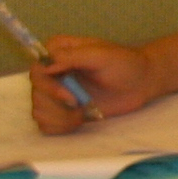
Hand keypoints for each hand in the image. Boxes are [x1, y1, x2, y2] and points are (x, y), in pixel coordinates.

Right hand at [28, 38, 154, 131]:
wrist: (141, 83)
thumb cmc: (125, 63)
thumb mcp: (102, 54)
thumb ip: (73, 56)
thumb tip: (46, 67)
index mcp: (58, 52)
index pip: (37, 69)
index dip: (47, 85)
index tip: (69, 94)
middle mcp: (52, 72)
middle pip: (36, 93)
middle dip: (56, 103)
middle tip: (79, 103)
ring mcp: (56, 93)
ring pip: (39, 110)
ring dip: (59, 116)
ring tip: (81, 112)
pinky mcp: (62, 110)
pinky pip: (46, 124)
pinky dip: (60, 126)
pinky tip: (78, 120)